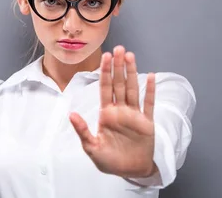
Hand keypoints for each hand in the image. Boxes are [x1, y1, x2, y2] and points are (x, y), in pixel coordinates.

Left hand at [69, 45, 157, 177]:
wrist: (129, 171)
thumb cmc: (109, 160)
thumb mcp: (92, 147)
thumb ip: (82, 131)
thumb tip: (71, 114)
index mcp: (106, 114)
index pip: (105, 88)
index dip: (106, 73)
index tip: (106, 57)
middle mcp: (120, 110)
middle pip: (119, 84)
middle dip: (118, 66)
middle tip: (119, 49)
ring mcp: (134, 115)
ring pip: (133, 89)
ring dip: (132, 73)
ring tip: (131, 56)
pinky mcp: (146, 123)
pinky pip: (149, 104)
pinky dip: (150, 91)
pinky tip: (150, 77)